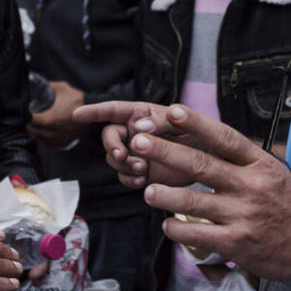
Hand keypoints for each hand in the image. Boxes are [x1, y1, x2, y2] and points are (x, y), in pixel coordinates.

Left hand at [27, 80, 84, 147]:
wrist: (94, 110)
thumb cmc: (78, 99)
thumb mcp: (62, 88)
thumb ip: (48, 85)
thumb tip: (37, 81)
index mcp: (49, 119)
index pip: (29, 121)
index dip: (25, 116)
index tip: (24, 111)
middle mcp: (53, 132)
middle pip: (32, 130)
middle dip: (28, 124)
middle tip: (27, 117)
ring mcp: (58, 139)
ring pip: (38, 138)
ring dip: (34, 132)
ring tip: (33, 124)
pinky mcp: (63, 144)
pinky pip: (47, 144)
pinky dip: (43, 139)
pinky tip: (42, 132)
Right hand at [77, 100, 196, 188]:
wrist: (213, 160)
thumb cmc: (200, 132)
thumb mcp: (183, 121)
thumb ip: (161, 122)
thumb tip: (138, 127)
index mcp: (141, 114)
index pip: (113, 110)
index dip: (94, 111)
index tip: (76, 115)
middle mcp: (135, 133)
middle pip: (109, 137)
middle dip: (112, 146)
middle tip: (122, 155)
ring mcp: (137, 154)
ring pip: (115, 159)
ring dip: (123, 165)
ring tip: (142, 168)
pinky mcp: (143, 173)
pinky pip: (125, 177)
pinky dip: (129, 180)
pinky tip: (142, 180)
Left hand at [87, 102, 290, 281]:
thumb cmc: (290, 206)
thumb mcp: (273, 173)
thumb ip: (242, 160)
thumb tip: (204, 139)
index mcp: (260, 165)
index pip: (225, 138)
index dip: (197, 123)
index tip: (173, 110)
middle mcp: (251, 186)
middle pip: (201, 165)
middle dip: (165, 151)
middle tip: (139, 141)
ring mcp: (242, 216)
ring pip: (191, 201)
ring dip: (163, 195)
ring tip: (147, 190)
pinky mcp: (235, 243)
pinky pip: (195, 233)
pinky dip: (176, 228)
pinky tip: (168, 225)